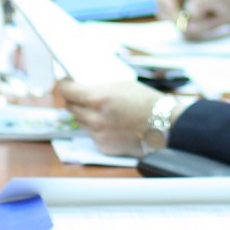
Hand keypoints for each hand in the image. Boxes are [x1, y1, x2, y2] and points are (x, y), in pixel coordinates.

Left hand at [57, 79, 190, 155]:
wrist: (164, 126)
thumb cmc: (146, 101)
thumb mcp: (121, 85)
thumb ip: (100, 88)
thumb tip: (85, 87)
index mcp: (98, 98)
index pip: (68, 91)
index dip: (64, 85)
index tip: (66, 82)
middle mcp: (94, 118)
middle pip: (70, 107)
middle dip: (73, 99)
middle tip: (78, 94)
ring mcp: (98, 134)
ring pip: (79, 121)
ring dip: (83, 113)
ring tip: (94, 107)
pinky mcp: (103, 147)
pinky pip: (91, 134)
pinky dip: (95, 127)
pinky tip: (106, 122)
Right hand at [149, 0, 229, 38]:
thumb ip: (202, 1)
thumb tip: (190, 12)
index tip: (173, 8)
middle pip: (159, 7)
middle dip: (175, 16)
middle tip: (190, 20)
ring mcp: (178, 7)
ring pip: (172, 21)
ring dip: (190, 23)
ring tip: (207, 18)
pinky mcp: (185, 20)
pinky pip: (182, 28)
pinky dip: (195, 28)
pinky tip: (207, 22)